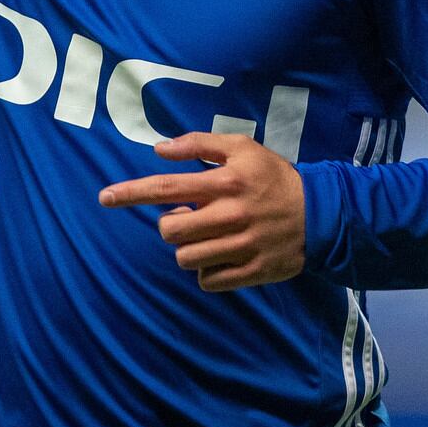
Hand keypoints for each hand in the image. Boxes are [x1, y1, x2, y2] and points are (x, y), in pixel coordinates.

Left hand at [99, 132, 305, 292]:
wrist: (322, 214)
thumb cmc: (275, 177)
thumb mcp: (242, 148)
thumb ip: (199, 145)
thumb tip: (159, 150)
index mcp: (223, 182)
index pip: (165, 187)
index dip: (131, 193)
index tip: (104, 197)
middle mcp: (229, 215)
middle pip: (171, 230)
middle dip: (172, 224)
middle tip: (190, 217)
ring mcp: (240, 247)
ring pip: (186, 259)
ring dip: (189, 249)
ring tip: (208, 236)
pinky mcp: (251, 272)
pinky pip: (208, 281)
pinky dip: (207, 272)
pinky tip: (221, 255)